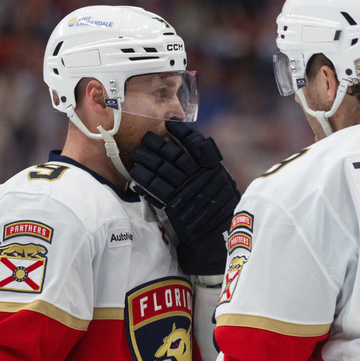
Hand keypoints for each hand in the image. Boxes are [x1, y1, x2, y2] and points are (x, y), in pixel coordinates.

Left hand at [130, 121, 239, 278]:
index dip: (182, 133)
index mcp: (212, 168)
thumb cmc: (221, 209)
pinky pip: (155, 187)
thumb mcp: (223, 182)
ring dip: (146, 159)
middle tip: (146, 138)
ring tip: (136, 153)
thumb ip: (212, 165)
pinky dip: (144, 179)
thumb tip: (201, 146)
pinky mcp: (174, 204)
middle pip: (173, 153)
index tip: (171, 125)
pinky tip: (136, 174)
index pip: (196, 143)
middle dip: (157, 143)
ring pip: (161, 168)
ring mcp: (185, 189)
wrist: (218, 235)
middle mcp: (198, 176)